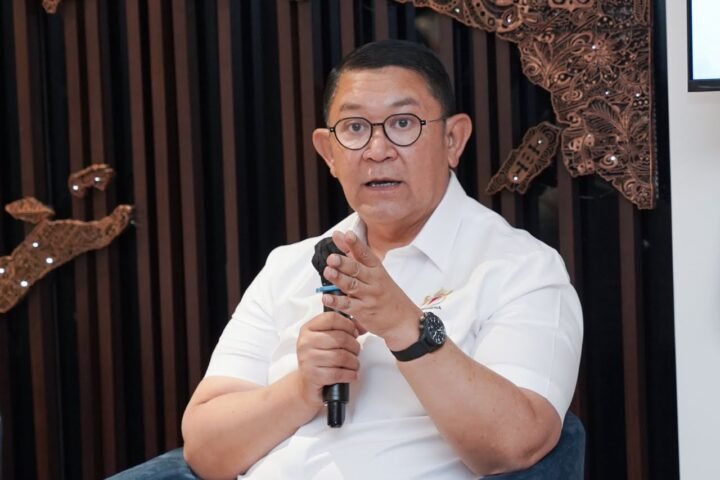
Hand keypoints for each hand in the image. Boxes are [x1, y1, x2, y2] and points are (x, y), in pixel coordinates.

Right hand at [295, 311, 360, 409]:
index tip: (354, 333)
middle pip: (341, 338)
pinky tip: (351, 374)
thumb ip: (343, 329)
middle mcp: (305, 342)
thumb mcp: (327, 340)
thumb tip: (362, 327)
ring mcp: (308, 359)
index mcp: (308, 329)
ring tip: (353, 364)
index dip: (348, 325)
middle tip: (355, 352)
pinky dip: (350, 374)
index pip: (332, 318)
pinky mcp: (313, 376)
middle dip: (354, 346)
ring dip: (354, 362)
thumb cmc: (320, 359)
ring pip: (342, 356)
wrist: (307, 384)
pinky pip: (339, 373)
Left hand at [321, 230, 421, 349]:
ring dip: (338, 279)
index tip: (347, 235)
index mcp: (376, 269)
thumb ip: (354, 254)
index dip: (356, 244)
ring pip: (351, 286)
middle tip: (332, 258)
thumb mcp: (375, 272)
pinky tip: (326, 296)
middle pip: (357, 270)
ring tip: (328, 272)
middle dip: (344, 263)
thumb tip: (340, 236)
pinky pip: (348, 305)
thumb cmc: (387, 294)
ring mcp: (368, 296)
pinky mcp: (362, 311)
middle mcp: (373, 281)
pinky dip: (336, 301)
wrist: (404, 320)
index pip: (365, 254)